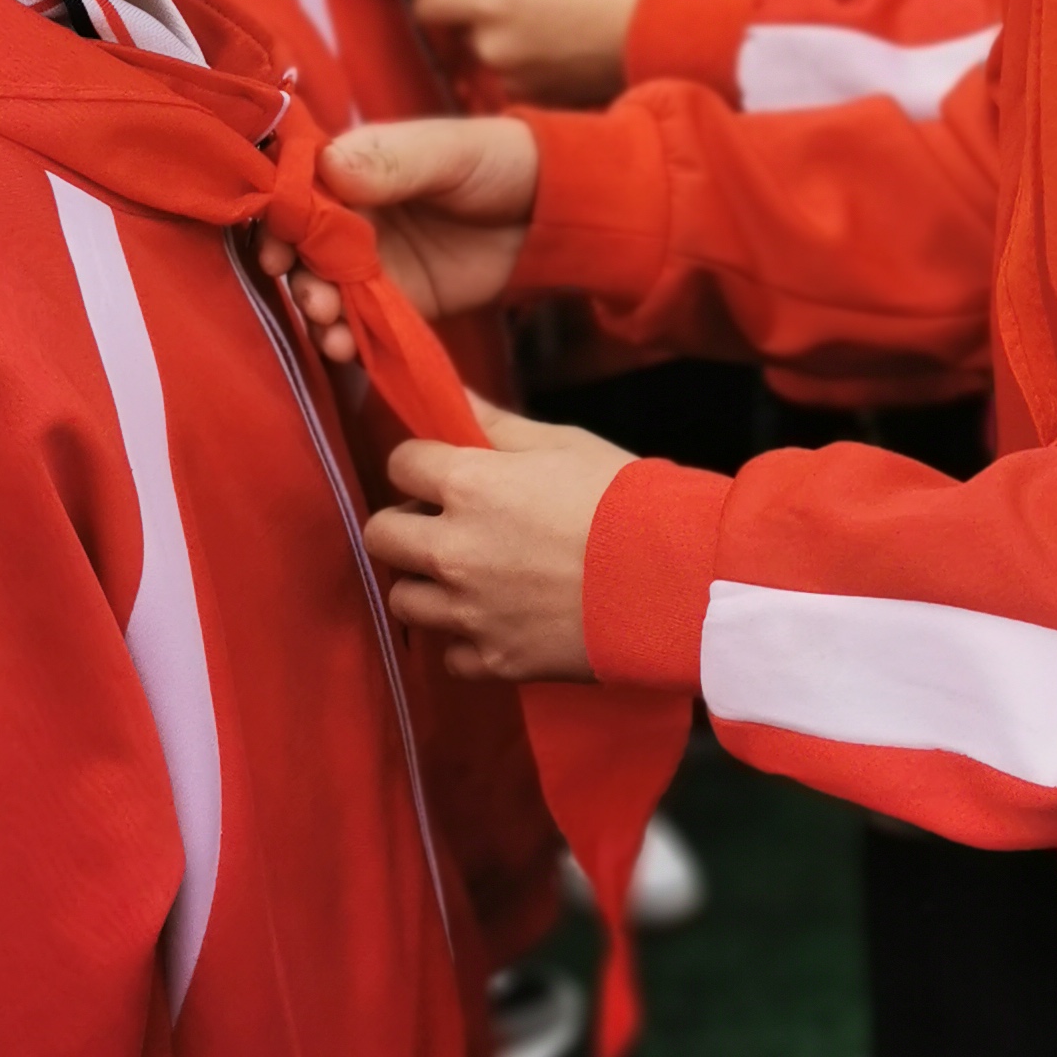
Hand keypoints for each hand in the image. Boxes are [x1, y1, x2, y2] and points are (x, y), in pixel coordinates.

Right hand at [258, 115, 541, 361]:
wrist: (549, 211)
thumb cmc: (496, 161)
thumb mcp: (448, 151)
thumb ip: (391, 160)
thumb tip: (327, 164)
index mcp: (352, 167)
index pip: (296, 190)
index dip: (278, 219)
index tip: (276, 248)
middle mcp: (350, 216)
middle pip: (303, 247)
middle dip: (299, 275)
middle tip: (314, 299)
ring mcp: (370, 262)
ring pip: (325, 287)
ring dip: (319, 310)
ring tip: (331, 327)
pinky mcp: (396, 300)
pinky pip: (361, 320)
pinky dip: (348, 335)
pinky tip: (347, 348)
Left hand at [366, 395, 629, 680]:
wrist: (675, 580)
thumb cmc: (625, 501)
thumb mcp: (562, 444)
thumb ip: (495, 424)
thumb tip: (452, 396)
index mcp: (467, 486)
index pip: (400, 464)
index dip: (420, 464)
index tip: (442, 470)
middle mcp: (453, 551)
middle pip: (381, 535)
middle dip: (405, 524)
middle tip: (445, 523)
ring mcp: (469, 612)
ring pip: (403, 599)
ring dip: (426, 584)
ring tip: (468, 575)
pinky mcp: (495, 660)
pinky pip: (449, 653)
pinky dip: (465, 638)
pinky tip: (496, 619)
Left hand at [415, 0, 644, 104]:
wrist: (652, 36)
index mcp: (490, 1)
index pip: (424, 3)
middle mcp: (491, 43)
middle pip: (459, 29)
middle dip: (477, 13)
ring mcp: (509, 76)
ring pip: (487, 53)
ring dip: (504, 37)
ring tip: (545, 22)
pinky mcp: (530, 98)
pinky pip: (512, 76)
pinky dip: (525, 62)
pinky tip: (557, 48)